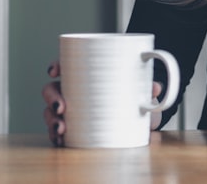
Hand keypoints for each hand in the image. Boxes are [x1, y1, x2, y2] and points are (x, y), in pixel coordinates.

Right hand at [42, 60, 163, 146]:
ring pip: (51, 112)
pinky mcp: (76, 129)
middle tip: (62, 107)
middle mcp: (75, 91)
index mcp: (87, 74)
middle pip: (52, 90)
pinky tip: (60, 140)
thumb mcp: (144, 89)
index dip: (56, 65)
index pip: (66, 65)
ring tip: (61, 129)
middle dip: (52, 98)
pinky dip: (57, 137)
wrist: (144, 117)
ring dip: (52, 120)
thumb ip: (149, 86)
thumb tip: (155, 87)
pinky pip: (59, 132)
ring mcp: (73, 110)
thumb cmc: (137, 94)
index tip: (55, 71)